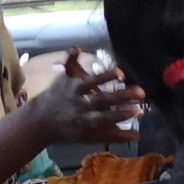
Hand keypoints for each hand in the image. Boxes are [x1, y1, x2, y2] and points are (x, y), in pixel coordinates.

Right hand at [30, 51, 144, 143]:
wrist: (42, 121)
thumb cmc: (56, 96)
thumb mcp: (62, 77)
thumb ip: (71, 62)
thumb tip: (77, 47)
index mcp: (75, 89)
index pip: (92, 81)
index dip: (106, 77)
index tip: (121, 73)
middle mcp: (80, 105)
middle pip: (102, 101)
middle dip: (121, 97)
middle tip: (142, 92)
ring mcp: (84, 121)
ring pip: (104, 119)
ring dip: (121, 115)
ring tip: (140, 111)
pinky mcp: (87, 134)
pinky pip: (106, 136)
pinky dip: (122, 136)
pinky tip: (138, 134)